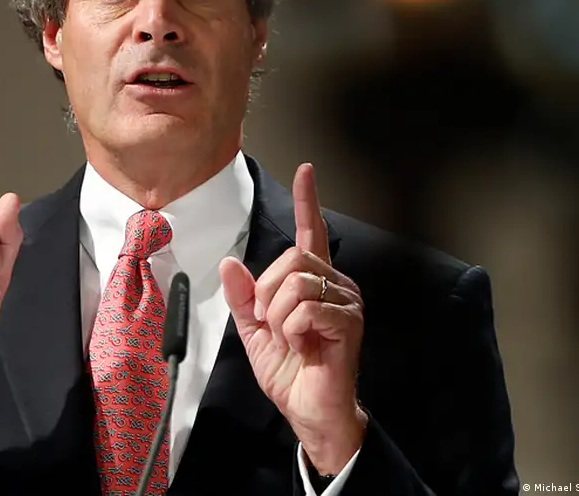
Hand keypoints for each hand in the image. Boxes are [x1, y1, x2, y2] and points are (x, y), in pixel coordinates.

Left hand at [219, 163, 366, 473]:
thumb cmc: (289, 370)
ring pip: (295, 283)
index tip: (306, 170)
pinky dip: (291, 330)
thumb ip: (242, 297)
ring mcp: (346, 301)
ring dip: (277, 316)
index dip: (307, 201)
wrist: (308, 409)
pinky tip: (303, 346)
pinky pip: (306, 308)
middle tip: (272, 325)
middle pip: (291, 259)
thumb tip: (229, 263)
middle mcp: (334, 284)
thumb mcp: (253, 330)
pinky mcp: (349, 322)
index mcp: (313, 281)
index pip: (310, 233)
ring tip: (289, 339)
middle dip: (267, 294)